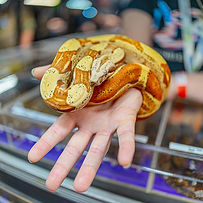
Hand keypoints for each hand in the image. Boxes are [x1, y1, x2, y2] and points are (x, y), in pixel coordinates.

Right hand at [28, 65, 142, 192]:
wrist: (124, 72)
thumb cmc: (99, 76)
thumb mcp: (76, 73)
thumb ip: (56, 74)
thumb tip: (35, 72)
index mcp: (78, 114)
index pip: (58, 131)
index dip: (46, 144)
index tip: (32, 157)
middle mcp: (91, 124)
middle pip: (76, 147)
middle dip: (64, 165)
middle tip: (52, 185)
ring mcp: (107, 125)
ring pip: (98, 149)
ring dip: (90, 167)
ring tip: (80, 186)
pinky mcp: (125, 120)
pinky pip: (125, 136)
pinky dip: (125, 148)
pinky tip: (124, 162)